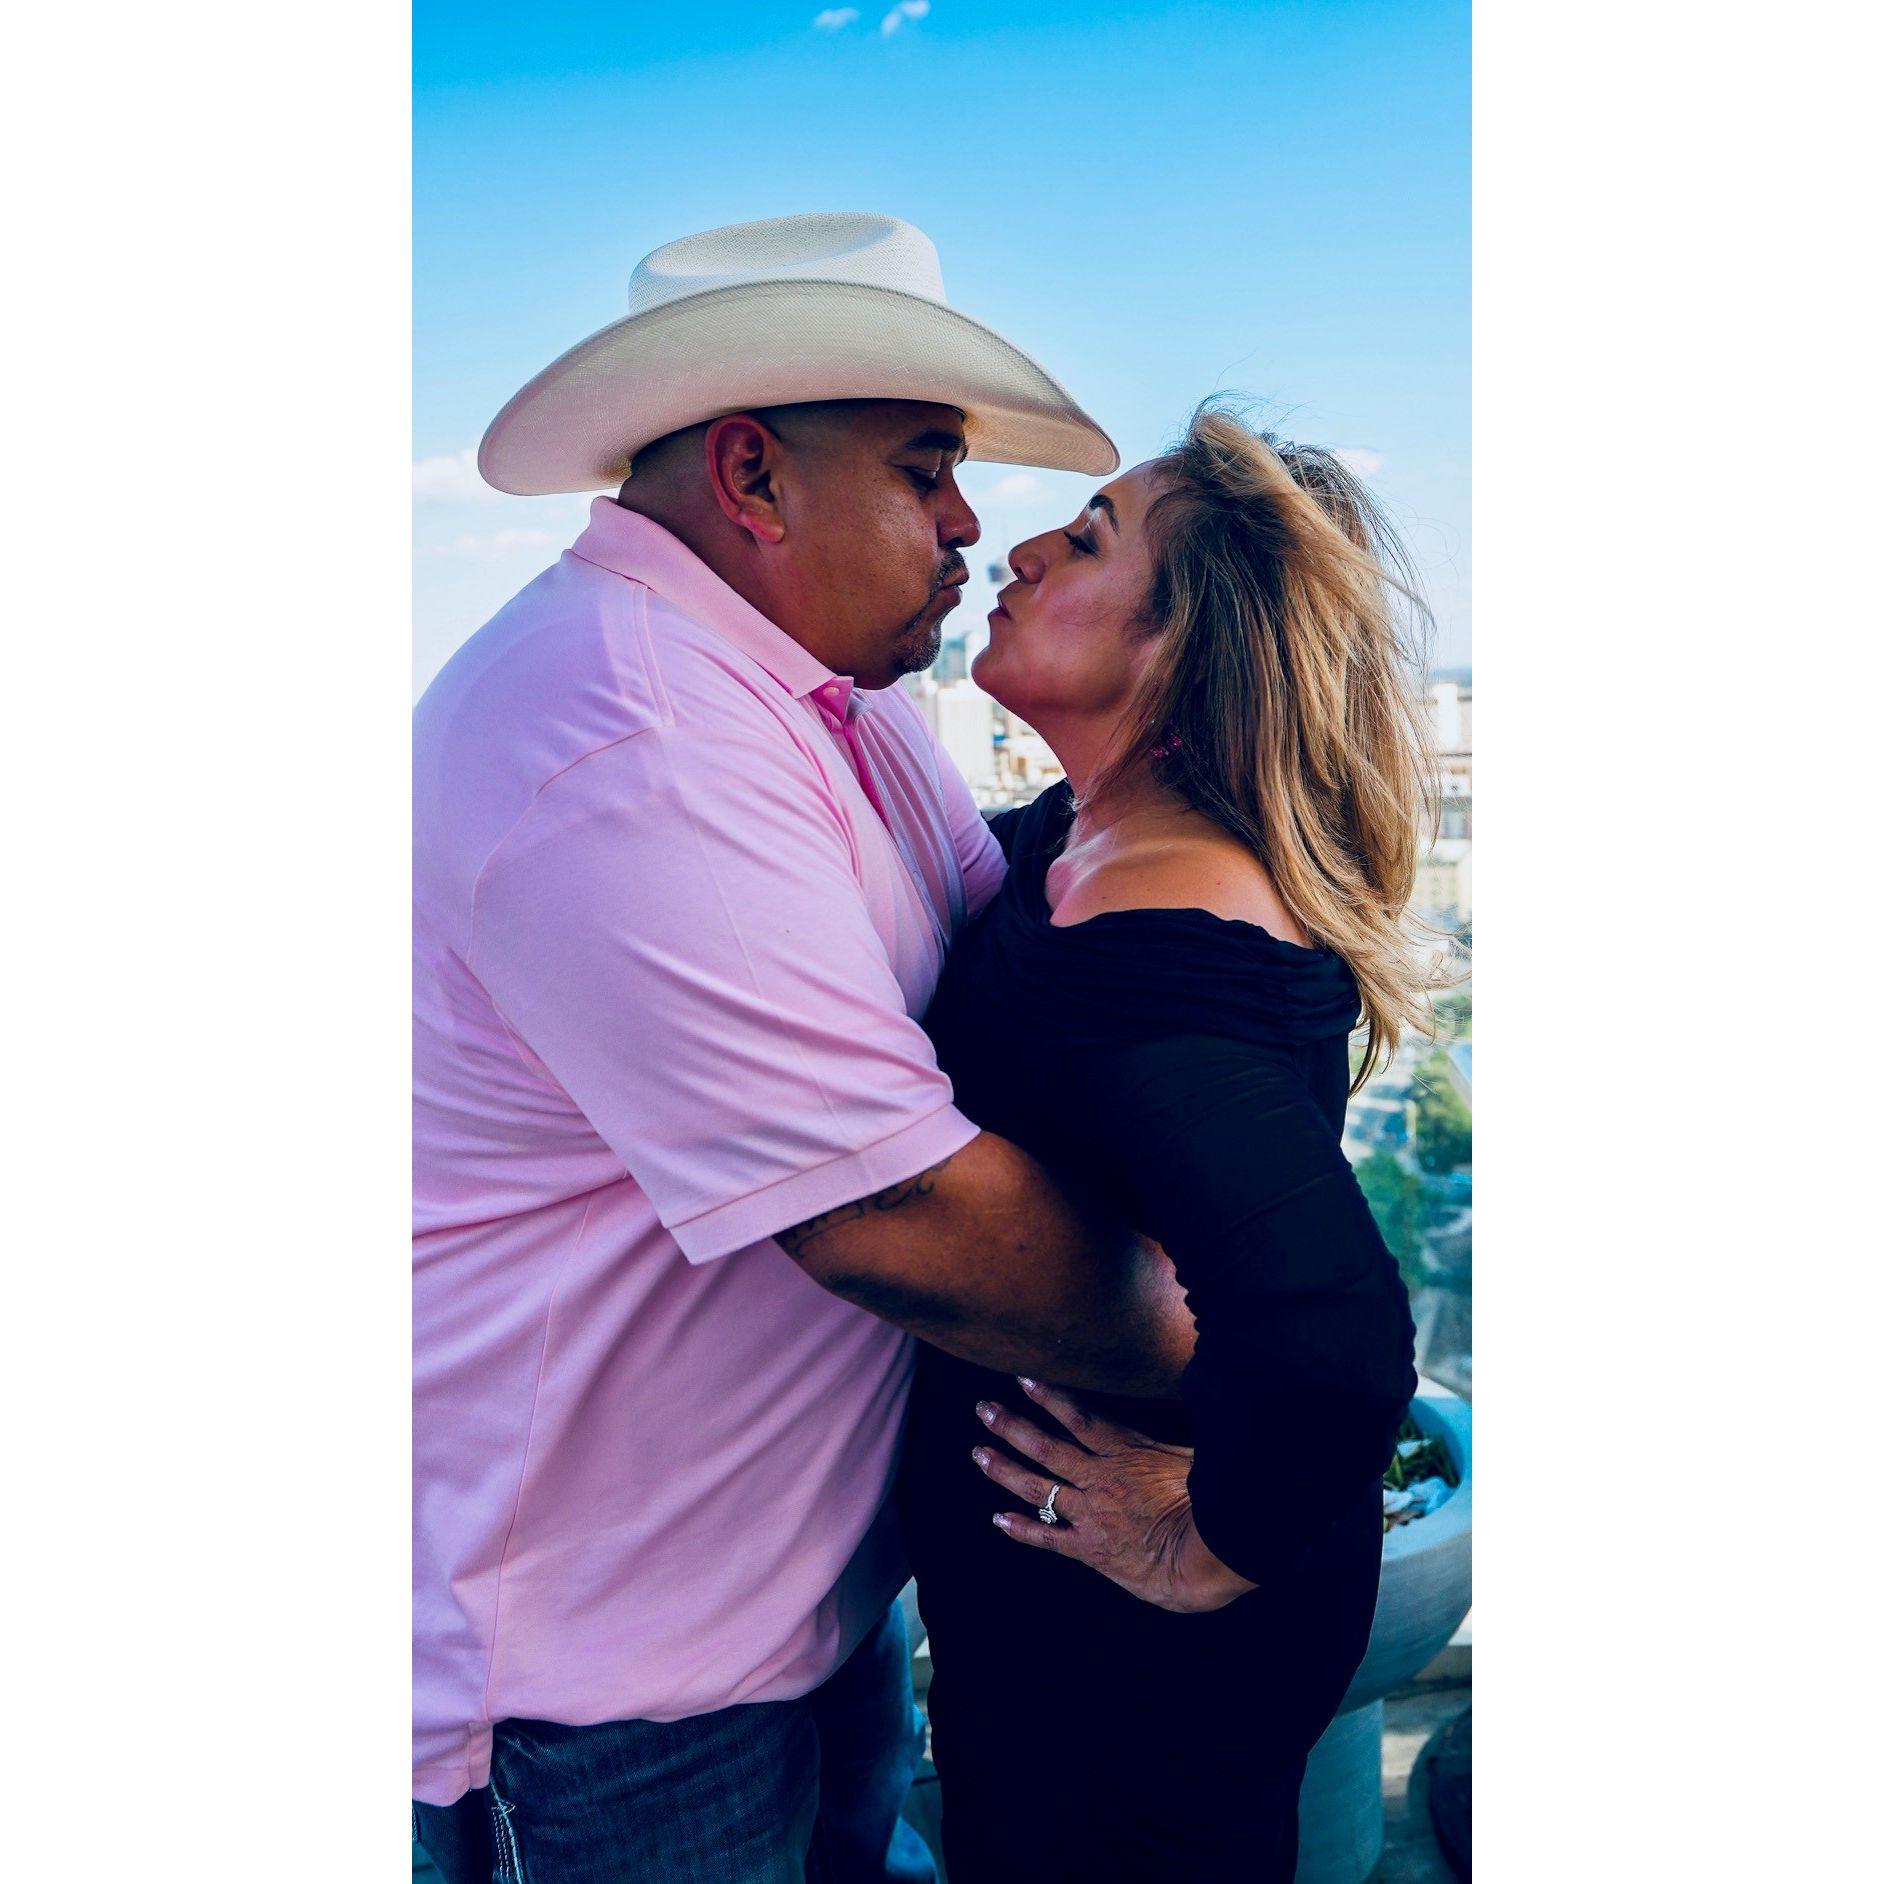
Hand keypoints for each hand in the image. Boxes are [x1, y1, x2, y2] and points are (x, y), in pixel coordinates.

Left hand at [971, 1378, 1257, 1613]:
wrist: (1206, 1560)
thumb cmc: (1213, 1504)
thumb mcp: (1194, 1455)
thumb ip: (1174, 1432)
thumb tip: (1190, 1398)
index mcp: (1126, 1452)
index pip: (1080, 1416)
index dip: (1050, 1395)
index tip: (1022, 1377)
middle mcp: (1100, 1479)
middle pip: (1047, 1447)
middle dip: (1012, 1427)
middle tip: (983, 1409)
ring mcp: (1092, 1513)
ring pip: (1039, 1487)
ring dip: (1005, 1469)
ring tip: (978, 1454)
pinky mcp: (1092, 1549)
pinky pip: (1049, 1538)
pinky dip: (1022, 1529)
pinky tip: (998, 1520)